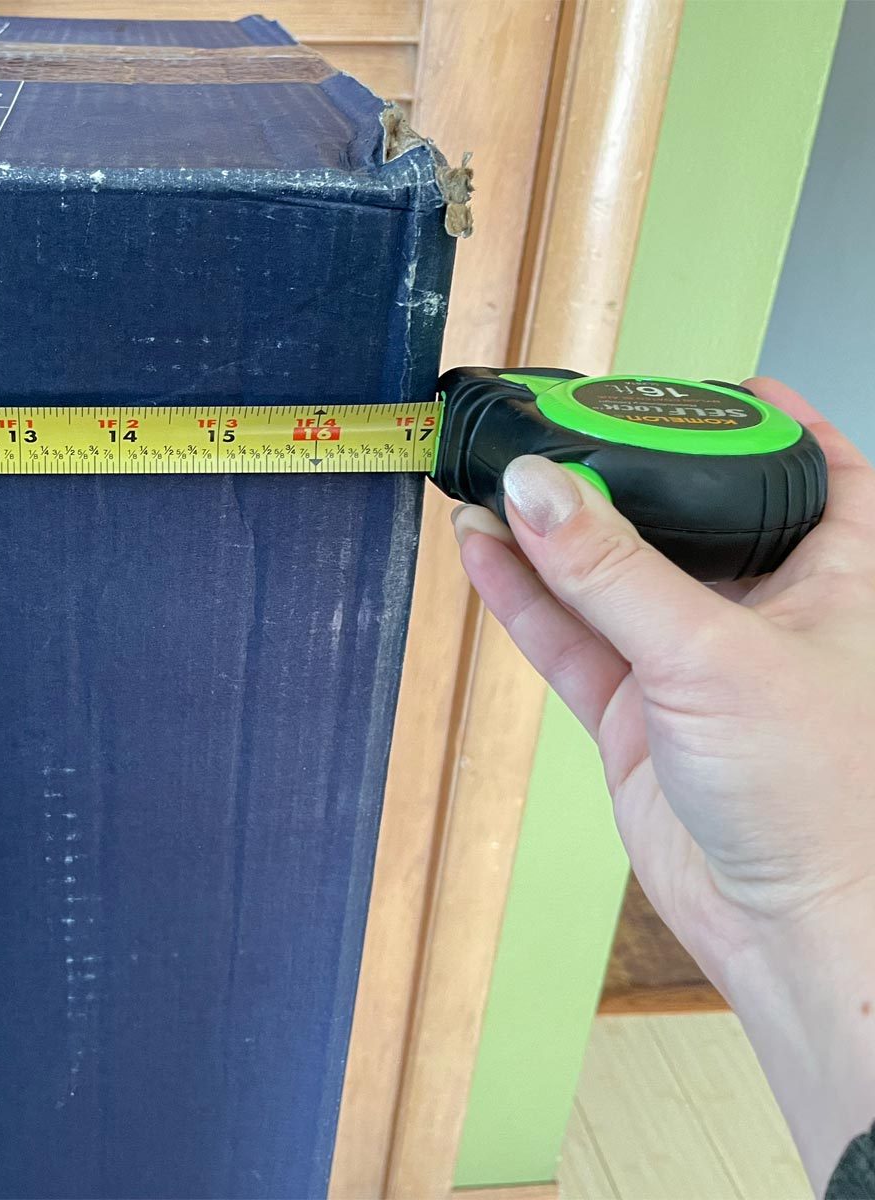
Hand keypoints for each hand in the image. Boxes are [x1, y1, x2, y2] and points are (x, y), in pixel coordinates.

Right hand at [453, 377, 874, 1189]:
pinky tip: (482, 550)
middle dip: (619, 470)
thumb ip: (613, 571)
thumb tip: (535, 488)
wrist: (788, 923)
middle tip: (551, 424)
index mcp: (838, 570)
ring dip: (550, 532)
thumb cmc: (821, 795)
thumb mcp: (714, 655)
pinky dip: (523, 595)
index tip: (686, 380)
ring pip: (610, 574)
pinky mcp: (637, 710)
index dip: (754, 415)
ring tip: (487, 477)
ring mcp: (693, 658)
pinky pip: (570, 636)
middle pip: (684, 511)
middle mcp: (766, 605)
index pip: (809, 461)